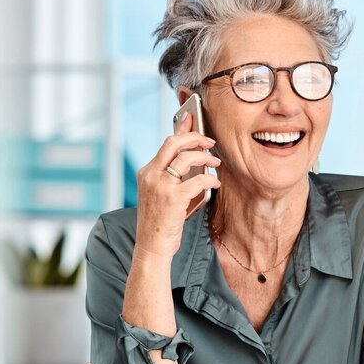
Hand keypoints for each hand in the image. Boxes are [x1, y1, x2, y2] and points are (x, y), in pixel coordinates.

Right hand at [134, 113, 220, 258]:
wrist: (151, 246)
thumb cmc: (160, 222)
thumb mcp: (161, 195)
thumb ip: (172, 178)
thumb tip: (195, 161)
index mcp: (147, 173)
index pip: (166, 144)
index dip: (181, 128)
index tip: (192, 117)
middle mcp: (151, 175)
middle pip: (174, 143)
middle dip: (195, 138)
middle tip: (210, 143)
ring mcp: (161, 186)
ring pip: (186, 158)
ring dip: (205, 157)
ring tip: (216, 164)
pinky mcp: (173, 198)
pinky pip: (197, 180)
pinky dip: (209, 180)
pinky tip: (215, 185)